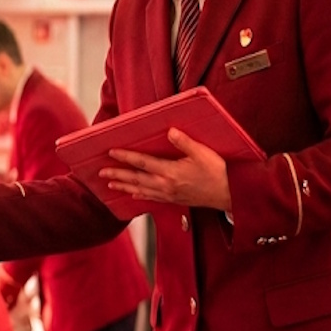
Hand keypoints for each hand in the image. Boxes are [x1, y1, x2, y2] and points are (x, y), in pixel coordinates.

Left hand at [100, 127, 231, 211]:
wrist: (229, 195)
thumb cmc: (217, 172)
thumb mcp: (203, 153)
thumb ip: (184, 142)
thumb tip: (170, 131)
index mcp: (170, 172)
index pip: (142, 163)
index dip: (125, 157)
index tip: (111, 152)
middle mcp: (165, 185)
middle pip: (136, 178)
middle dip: (117, 174)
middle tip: (101, 172)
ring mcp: (168, 194)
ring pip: (140, 190)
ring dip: (123, 186)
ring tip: (110, 183)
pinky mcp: (173, 200)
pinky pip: (151, 198)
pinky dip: (139, 195)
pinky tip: (132, 194)